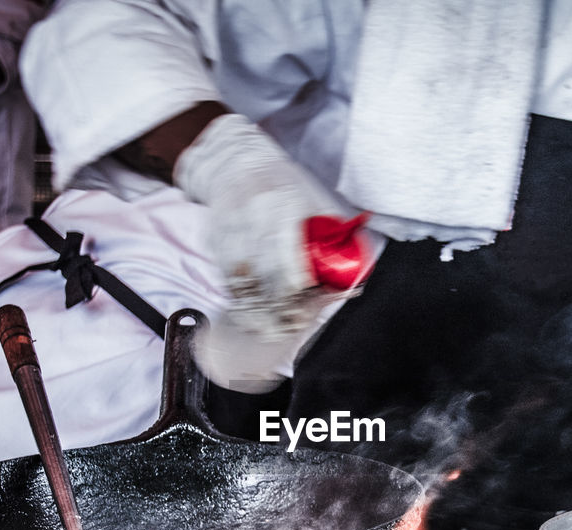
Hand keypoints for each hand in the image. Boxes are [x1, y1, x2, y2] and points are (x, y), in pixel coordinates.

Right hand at [174, 113, 362, 340]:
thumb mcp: (315, 199)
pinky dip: (235, 294)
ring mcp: (231, 225)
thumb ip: (335, 234)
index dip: (292, 288)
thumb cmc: (285, 184)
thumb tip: (356, 273)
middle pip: (261, 271)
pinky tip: (246, 310)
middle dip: (273, 306)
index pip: (285, 254)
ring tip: (264, 328)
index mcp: (285, 205)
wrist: (237, 160)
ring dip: (251, 307)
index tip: (300, 312)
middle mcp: (254, 215)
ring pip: (238, 276)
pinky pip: (223, 272)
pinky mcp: (215, 235)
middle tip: (284, 328)